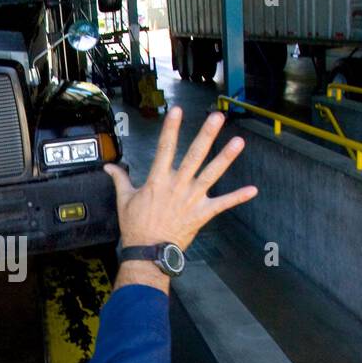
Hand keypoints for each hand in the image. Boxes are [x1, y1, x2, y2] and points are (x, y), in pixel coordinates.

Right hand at [105, 108, 256, 290]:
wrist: (148, 252)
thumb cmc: (135, 226)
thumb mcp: (124, 200)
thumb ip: (120, 180)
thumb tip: (108, 167)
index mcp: (158, 180)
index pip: (165, 148)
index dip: (171, 129)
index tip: (177, 111)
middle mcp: (177, 186)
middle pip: (194, 156)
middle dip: (206, 135)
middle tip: (217, 117)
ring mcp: (192, 199)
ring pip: (211, 174)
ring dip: (225, 158)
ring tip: (239, 142)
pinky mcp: (202, 213)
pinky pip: (222, 204)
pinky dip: (237, 197)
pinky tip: (252, 190)